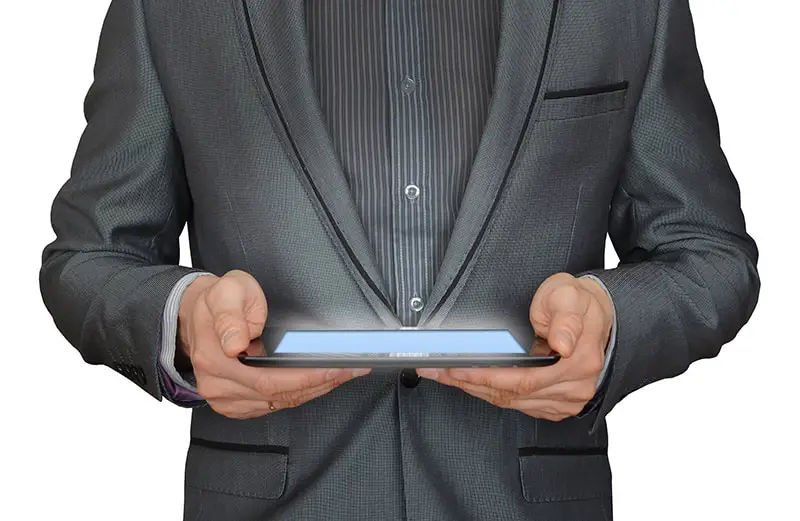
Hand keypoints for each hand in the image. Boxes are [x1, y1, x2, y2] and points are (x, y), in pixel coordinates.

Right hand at [177, 270, 369, 418]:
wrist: (198, 315)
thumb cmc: (218, 300)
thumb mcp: (226, 291)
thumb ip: (230, 314)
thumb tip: (234, 342)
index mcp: (215, 358)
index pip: (269, 379)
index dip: (307, 376)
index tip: (336, 367)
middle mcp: (219, 385)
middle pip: (280, 394)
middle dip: (322, 382)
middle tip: (353, 368)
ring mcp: (226, 399)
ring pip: (281, 402)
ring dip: (316, 389)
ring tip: (344, 372)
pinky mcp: (236, 405)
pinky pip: (275, 405)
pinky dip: (301, 394)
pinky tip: (321, 381)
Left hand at [417, 273, 612, 421]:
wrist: (597, 315)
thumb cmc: (579, 303)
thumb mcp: (570, 295)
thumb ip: (565, 318)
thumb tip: (564, 343)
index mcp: (578, 361)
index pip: (522, 379)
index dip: (485, 377)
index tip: (457, 370)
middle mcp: (574, 387)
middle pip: (511, 394)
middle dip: (468, 382)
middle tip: (437, 370)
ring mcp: (566, 399)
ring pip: (511, 402)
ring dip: (475, 389)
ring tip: (445, 375)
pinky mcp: (557, 404)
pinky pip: (518, 405)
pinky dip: (491, 393)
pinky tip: (471, 383)